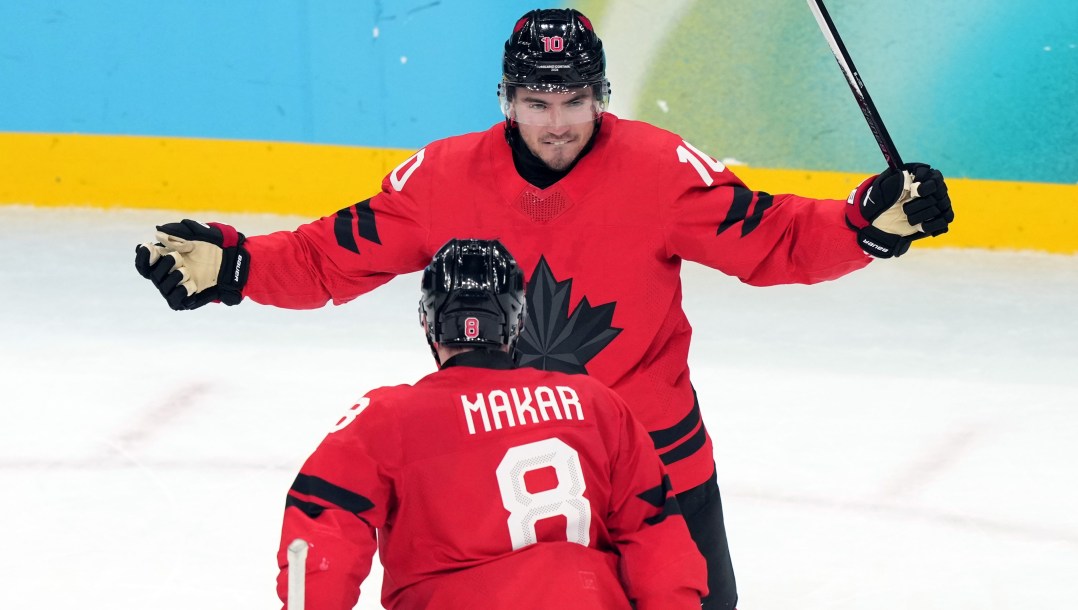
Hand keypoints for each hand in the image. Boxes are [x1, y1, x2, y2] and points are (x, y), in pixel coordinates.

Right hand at [134, 220, 248, 309]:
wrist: (226, 263)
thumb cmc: (208, 249)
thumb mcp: (194, 240)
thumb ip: (176, 238)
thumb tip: (158, 234)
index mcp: (163, 260)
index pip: (144, 263)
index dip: (143, 256)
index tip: (149, 247)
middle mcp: (165, 275)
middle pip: (153, 274)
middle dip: (164, 264)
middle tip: (177, 257)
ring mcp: (174, 287)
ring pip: (163, 287)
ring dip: (174, 277)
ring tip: (186, 271)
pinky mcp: (184, 298)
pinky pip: (174, 299)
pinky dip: (181, 290)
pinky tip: (191, 284)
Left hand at [846, 163, 953, 257]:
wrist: (883, 224)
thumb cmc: (883, 203)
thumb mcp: (882, 191)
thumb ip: (894, 181)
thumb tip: (905, 175)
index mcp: (922, 177)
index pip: (936, 177)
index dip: (926, 186)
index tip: (914, 192)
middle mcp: (934, 189)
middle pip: (938, 194)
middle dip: (919, 204)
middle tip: (904, 208)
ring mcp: (939, 203)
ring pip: (940, 208)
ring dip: (920, 215)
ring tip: (908, 217)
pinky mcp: (940, 218)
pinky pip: (944, 221)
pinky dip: (931, 225)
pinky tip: (920, 226)